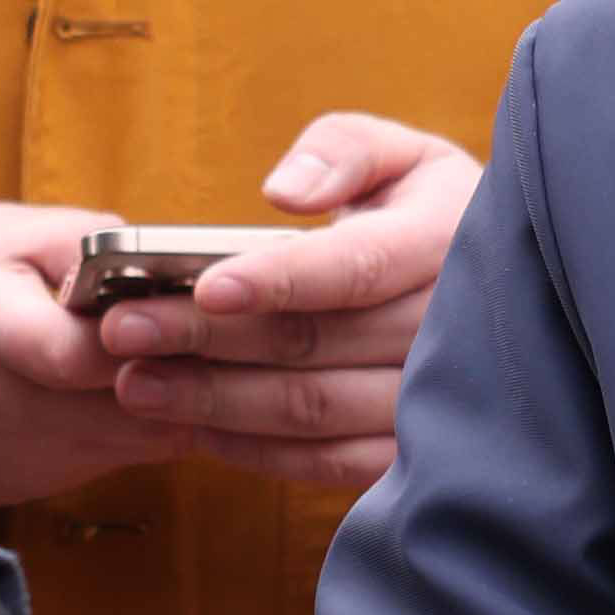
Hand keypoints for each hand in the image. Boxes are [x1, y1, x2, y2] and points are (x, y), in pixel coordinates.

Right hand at [0, 202, 212, 512]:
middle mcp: (19, 408)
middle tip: (221, 321)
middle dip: (194, 362)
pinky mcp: (49, 480)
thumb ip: (74, 238)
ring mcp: (38, 456)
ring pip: (157, 435)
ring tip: (189, 345)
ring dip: (185, 394)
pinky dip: (156, 418)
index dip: (140, 331)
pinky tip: (150, 378)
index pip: (79, 352)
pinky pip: (133, 452)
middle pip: (143, 401)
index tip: (172, 300)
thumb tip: (153, 252)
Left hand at [78, 114, 481, 496]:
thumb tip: (285, 191)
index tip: (204, 284)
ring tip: (135, 384)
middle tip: (122, 331)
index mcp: (449, 240)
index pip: (357, 267)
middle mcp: (450, 329)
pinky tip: (195, 428)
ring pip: (315, 411)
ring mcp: (435, 399)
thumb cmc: (422, 211)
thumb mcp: (399, 155)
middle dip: (208, 338)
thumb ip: (344, 151)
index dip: (279, 278)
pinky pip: (331, 463)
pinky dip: (257, 451)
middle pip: (316, 343)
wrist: (492, 294)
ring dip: (216, 402)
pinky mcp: (411, 450)